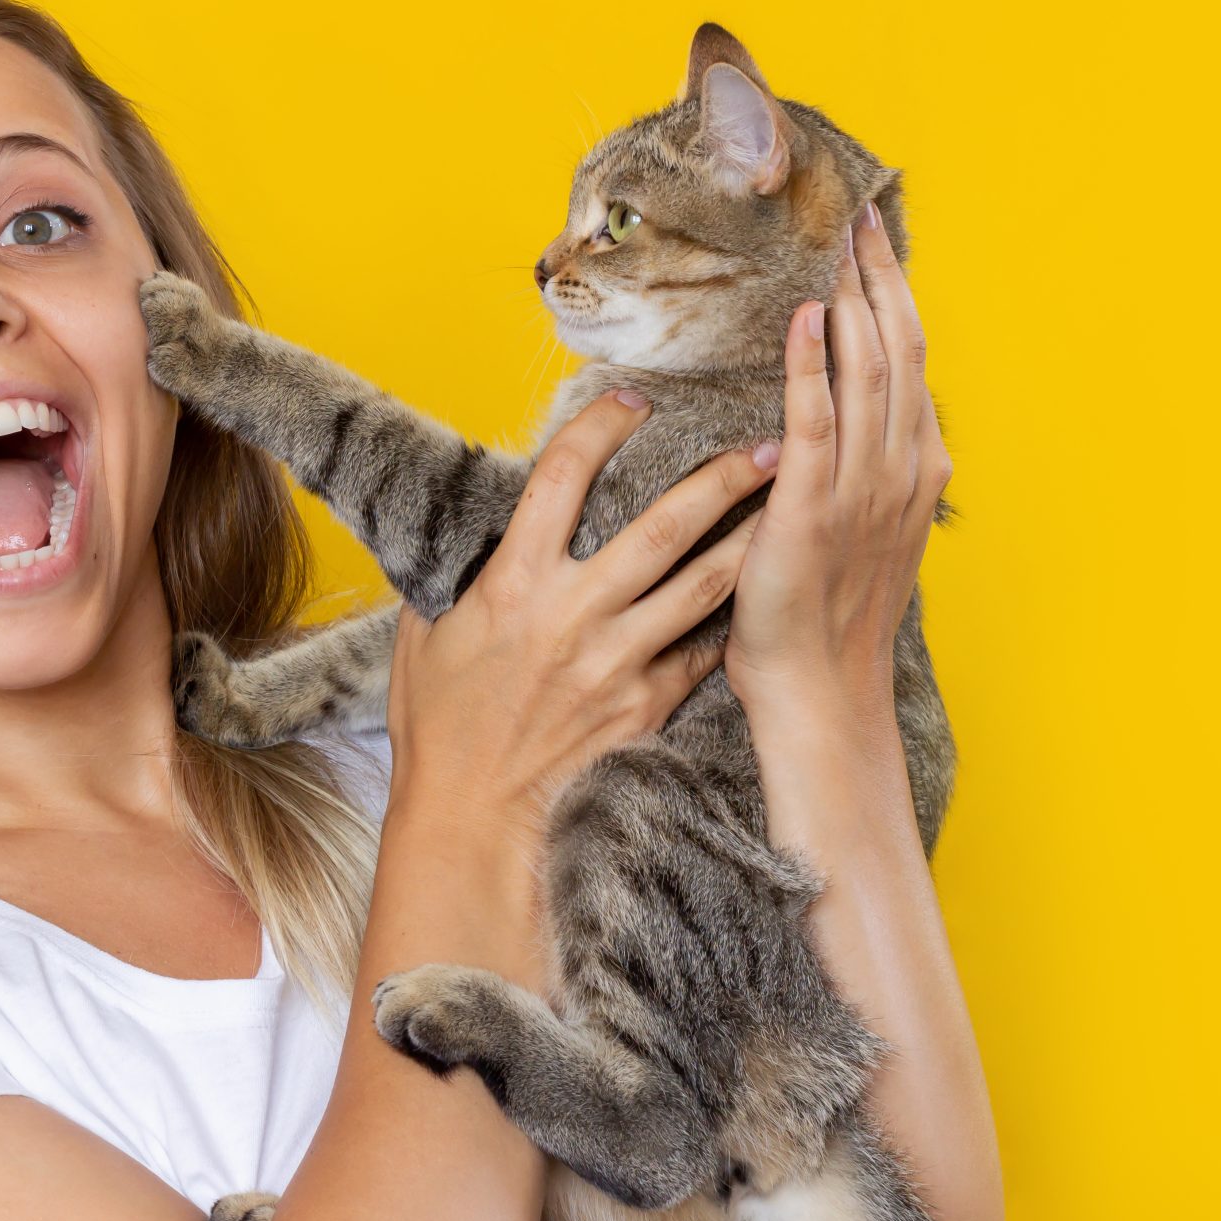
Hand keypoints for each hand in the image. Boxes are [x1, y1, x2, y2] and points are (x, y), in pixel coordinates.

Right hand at [384, 389, 778, 843]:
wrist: (472, 820)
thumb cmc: (440, 728)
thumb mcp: (427, 636)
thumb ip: (459, 578)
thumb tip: (480, 531)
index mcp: (513, 582)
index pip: (562, 476)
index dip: (600, 427)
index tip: (633, 399)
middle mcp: (574, 613)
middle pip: (664, 525)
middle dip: (721, 478)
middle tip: (766, 443)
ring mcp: (616, 661)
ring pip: (703, 586)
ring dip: (750, 540)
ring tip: (793, 505)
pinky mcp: (645, 706)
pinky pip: (701, 653)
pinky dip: (730, 622)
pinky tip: (760, 597)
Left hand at [723, 200, 952, 722]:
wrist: (822, 691)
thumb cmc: (828, 617)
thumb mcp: (862, 529)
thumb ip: (861, 468)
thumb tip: (842, 415)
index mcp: (916, 470)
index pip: (911, 360)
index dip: (894, 294)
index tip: (876, 241)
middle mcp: (901, 469)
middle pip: (900, 349)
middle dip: (880, 277)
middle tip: (859, 216)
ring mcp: (862, 487)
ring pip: (869, 371)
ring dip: (853, 300)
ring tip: (837, 242)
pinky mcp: (812, 507)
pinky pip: (816, 421)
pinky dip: (812, 364)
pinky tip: (803, 317)